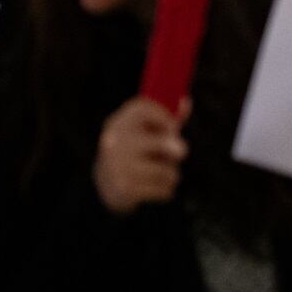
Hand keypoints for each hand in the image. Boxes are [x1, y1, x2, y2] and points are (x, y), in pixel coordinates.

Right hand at [94, 96, 189, 214]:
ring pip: (167, 170)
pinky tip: (152, 187)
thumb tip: (187, 101)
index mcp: (119, 123)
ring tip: (158, 172)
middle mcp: (116, 142)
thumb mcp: (143, 132)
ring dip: (170, 173)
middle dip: (177, 149)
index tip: (173, 126)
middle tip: (181, 151)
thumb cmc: (132, 151)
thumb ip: (165, 119)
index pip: (144, 108)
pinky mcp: (126, 188)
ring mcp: (119, 165)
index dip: (165, 116)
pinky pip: (164, 189)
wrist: (105, 184)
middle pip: (161, 142)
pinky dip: (164, 190)